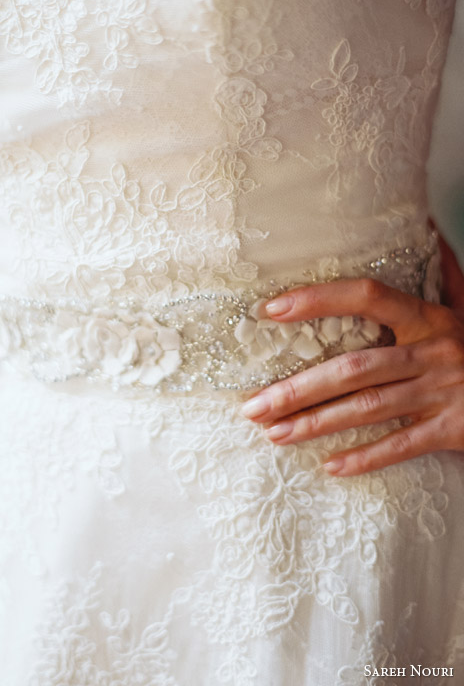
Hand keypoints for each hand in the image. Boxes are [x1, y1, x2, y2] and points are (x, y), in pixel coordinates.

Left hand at [240, 278, 463, 475]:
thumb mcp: (459, 309)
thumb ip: (435, 279)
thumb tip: (421, 228)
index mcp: (429, 316)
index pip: (368, 296)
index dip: (320, 299)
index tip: (271, 310)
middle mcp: (434, 351)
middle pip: (354, 368)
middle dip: (298, 389)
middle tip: (252, 405)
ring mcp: (443, 392)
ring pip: (368, 409)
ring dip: (316, 424)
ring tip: (273, 433)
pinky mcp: (454, 430)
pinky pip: (402, 446)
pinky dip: (365, 458)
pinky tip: (330, 467)